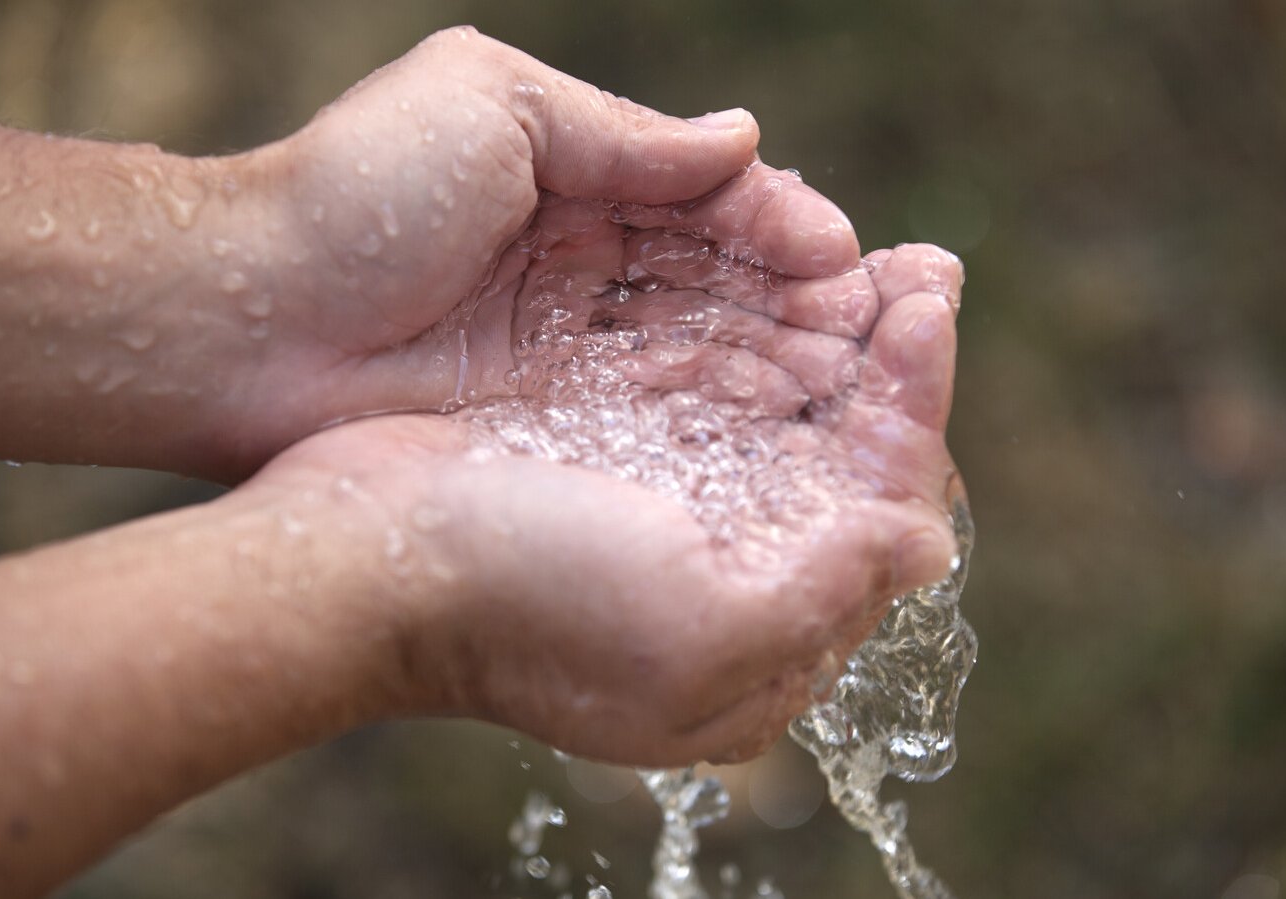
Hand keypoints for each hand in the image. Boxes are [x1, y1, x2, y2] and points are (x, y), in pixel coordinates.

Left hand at [217, 27, 861, 473]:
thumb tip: (745, 138)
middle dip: (804, 301)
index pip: (706, 201)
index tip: (844, 257)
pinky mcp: (552, 423)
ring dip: (783, 361)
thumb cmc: (358, 190)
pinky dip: (726, 414)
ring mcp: (571, 351)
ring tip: (864, 382)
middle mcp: (584, 267)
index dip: (780, 227)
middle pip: (721, 284)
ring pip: (703, 351)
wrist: (245, 317)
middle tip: (888, 330)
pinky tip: (790, 424)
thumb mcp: (496, 108)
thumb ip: (624, 134)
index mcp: (576, 178)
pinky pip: (657, 413)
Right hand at [240, 241, 963, 765]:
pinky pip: (700, 389)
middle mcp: (720, 588)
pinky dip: (743, 331)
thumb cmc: (522, 602)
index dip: (911, 411)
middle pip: (832, 463)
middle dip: (880, 365)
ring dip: (820, 336)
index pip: (876, 518)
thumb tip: (924, 544)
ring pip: (772, 419)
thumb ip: (826, 591)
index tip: (925, 314)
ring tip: (863, 258)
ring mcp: (660, 523)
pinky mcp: (606, 463)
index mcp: (758, 652)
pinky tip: (771, 277)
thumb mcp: (696, 626)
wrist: (360, 555)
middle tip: (920, 271)